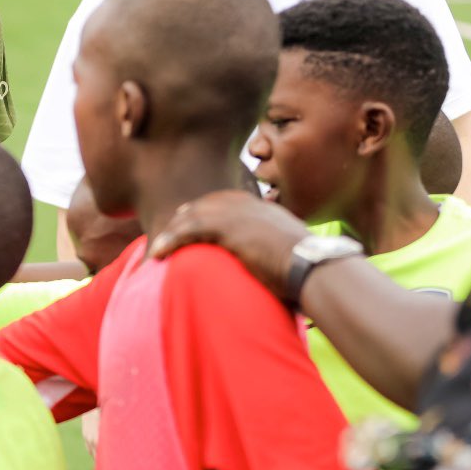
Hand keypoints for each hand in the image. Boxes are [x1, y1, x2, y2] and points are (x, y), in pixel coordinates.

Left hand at [147, 190, 307, 297]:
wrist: (314, 265)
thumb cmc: (308, 267)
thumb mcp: (289, 248)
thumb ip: (273, 246)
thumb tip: (272, 261)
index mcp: (262, 207)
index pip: (224, 202)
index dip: (203, 212)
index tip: (187, 219)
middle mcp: (248, 205)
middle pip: (204, 206)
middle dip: (182, 219)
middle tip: (166, 232)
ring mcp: (238, 214)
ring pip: (192, 218)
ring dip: (171, 234)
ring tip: (156, 249)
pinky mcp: (228, 228)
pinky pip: (189, 230)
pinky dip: (170, 240)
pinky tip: (157, 252)